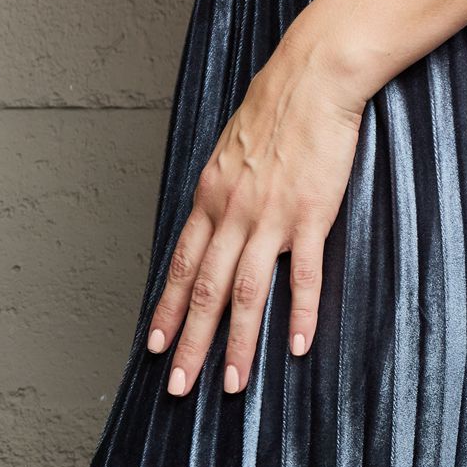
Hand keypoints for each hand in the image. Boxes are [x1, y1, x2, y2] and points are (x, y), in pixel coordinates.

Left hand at [146, 25, 365, 395]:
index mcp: (211, 199)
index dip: (166, 311)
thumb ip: (222, 193)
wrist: (312, 78)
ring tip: (233, 385)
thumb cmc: (276, 110)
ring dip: (238, 344)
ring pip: (247, 294)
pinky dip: (300, 314)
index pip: (182, 268)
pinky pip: (302, 275)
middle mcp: (232, 214)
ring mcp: (271, 218)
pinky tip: (298, 346)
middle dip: (189, 344)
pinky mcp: (311, 216)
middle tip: (178, 388)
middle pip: (206, 292)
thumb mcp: (231, 152)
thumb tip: (215, 224)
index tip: (154, 346)